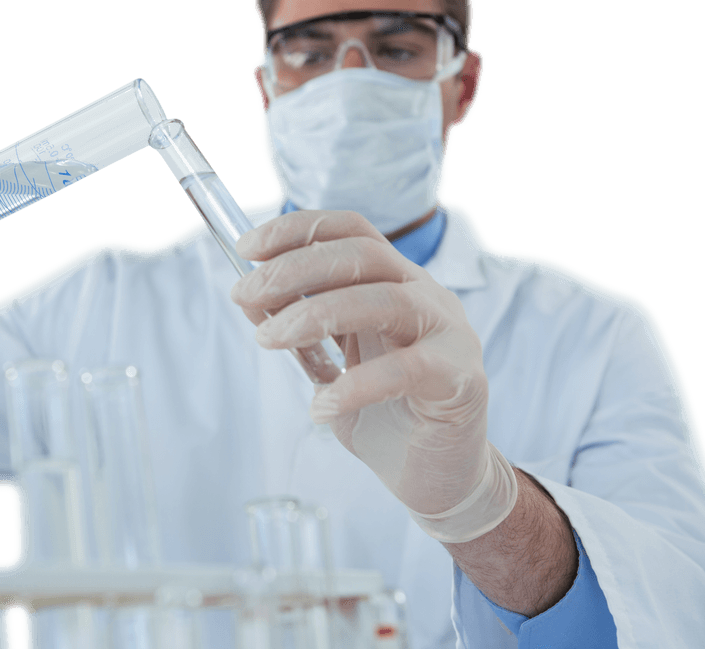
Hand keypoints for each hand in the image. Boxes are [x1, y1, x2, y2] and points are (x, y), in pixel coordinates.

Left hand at [230, 210, 516, 542]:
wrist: (436, 476)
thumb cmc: (382, 414)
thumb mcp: (328, 364)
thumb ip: (297, 328)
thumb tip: (249, 294)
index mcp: (395, 281)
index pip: (351, 231)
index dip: (298, 230)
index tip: (246, 247)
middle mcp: (426, 295)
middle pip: (363, 255)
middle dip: (294, 269)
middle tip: (243, 295)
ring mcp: (450, 333)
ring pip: (385, 301)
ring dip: (314, 314)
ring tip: (268, 339)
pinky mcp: (461, 379)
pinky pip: (407, 368)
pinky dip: (356, 385)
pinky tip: (321, 408)